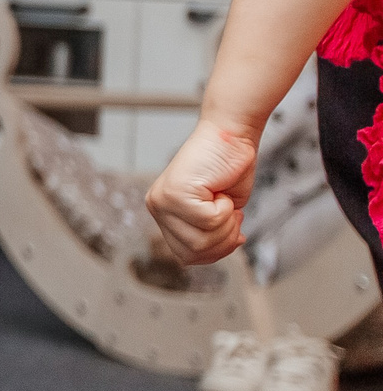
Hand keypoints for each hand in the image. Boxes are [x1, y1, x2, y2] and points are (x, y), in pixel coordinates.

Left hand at [145, 119, 258, 264]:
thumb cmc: (227, 169)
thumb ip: (208, 233)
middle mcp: (157, 207)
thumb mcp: (218, 211)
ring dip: (226, 225)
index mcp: (165, 214)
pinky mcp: (174, 193)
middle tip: (231, 214)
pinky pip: (209, 220)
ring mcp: (163, 201)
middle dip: (224, 240)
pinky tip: (220, 191)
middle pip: (194, 253)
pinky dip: (226, 210)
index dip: (217, 251)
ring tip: (224, 201)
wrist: (231, 135)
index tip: (233, 232)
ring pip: (201, 241)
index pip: (187, 256)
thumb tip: (210, 255)